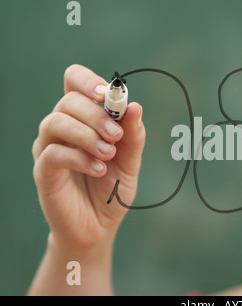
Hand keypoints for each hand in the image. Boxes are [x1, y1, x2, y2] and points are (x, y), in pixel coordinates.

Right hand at [32, 64, 145, 250]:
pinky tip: (99, 169)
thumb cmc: (112, 188)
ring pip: (56, 122)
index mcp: (84, 118)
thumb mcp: (130, 161)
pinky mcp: (43, 172)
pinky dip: (79, 158)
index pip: (74, 81)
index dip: (89, 81)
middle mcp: (63, 128)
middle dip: (96, 115)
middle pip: (68, 100)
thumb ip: (133, 135)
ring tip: (108, 154)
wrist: (100, 225)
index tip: (108, 95)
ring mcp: (49, 148)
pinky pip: (53, 153)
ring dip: (87, 134)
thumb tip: (134, 105)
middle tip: (117, 136)